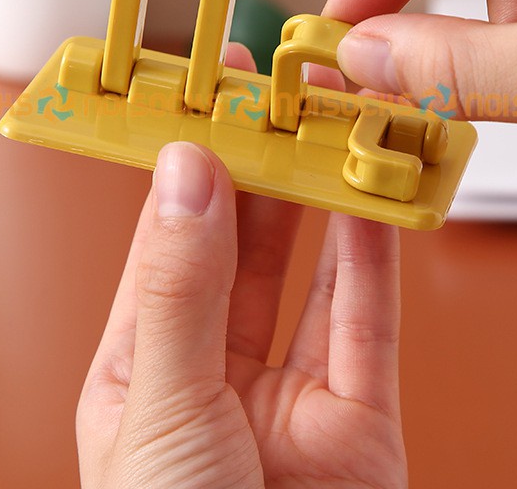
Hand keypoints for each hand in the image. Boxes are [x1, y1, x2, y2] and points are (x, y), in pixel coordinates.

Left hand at [76, 55, 406, 488]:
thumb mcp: (161, 407)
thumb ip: (178, 289)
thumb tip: (185, 176)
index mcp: (143, 366)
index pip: (166, 240)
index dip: (186, 164)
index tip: (204, 98)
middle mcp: (216, 369)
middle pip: (242, 244)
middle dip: (259, 167)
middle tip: (274, 97)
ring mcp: (290, 392)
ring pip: (309, 270)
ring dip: (320, 196)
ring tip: (328, 128)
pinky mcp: (360, 418)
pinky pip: (367, 321)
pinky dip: (373, 255)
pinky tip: (370, 199)